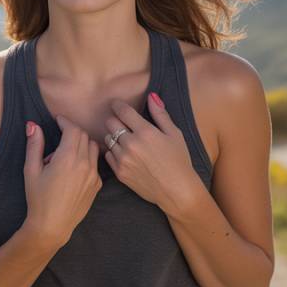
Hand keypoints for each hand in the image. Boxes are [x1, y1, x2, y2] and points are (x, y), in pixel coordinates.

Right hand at [22, 115, 102, 247]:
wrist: (52, 225)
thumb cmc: (38, 198)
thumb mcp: (31, 170)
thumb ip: (34, 145)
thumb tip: (32, 125)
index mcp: (67, 157)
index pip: (73, 129)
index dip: (65, 121)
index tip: (58, 120)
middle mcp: (84, 164)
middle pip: (84, 136)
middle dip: (72, 132)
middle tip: (59, 138)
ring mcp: (93, 175)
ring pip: (93, 148)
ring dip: (82, 144)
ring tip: (66, 154)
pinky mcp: (97, 185)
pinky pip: (95, 164)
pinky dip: (87, 159)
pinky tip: (73, 170)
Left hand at [103, 92, 198, 210]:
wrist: (176, 190)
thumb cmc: (179, 160)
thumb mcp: (174, 134)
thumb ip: (161, 114)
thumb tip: (151, 96)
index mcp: (145, 132)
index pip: (122, 111)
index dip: (117, 105)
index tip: (116, 105)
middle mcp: (131, 144)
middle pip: (110, 123)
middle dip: (115, 120)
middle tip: (123, 124)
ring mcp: (123, 159)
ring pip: (107, 139)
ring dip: (114, 137)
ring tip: (125, 140)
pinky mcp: (119, 173)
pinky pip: (108, 155)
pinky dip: (114, 152)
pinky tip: (125, 154)